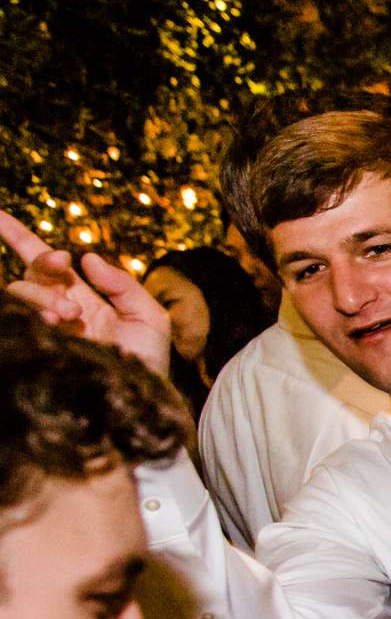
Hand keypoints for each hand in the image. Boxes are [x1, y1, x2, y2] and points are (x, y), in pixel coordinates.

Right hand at [0, 211, 174, 378]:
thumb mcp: (149, 317)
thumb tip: (87, 259)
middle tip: (64, 264)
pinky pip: (17, 321)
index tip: (0, 216)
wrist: (143, 402)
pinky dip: (32, 313)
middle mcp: (57, 309)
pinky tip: (53, 322)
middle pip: (31, 274)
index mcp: (80, 297)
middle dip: (43, 263)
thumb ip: (123, 286)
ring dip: (42, 293)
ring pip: (21, 294)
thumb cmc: (147, 362)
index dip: (17, 236)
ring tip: (71, 312)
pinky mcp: (38, 346)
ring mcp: (46, 328)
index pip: (45, 263)